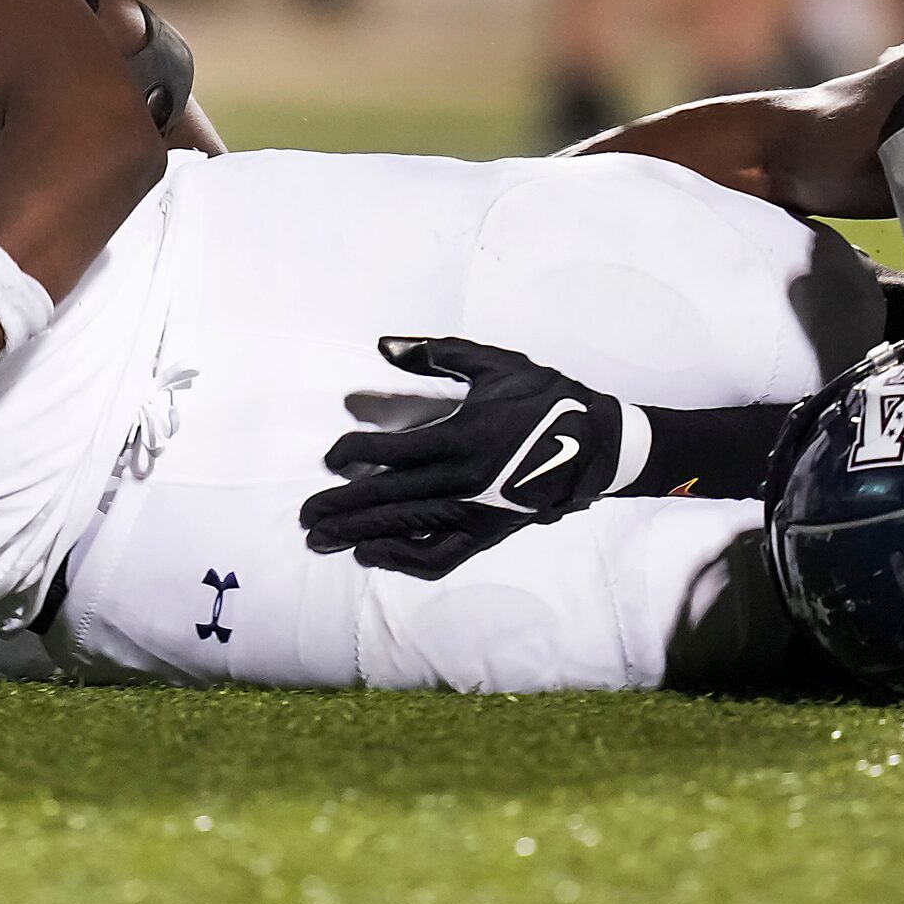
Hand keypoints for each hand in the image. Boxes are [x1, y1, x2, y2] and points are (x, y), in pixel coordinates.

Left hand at [299, 336, 630, 579]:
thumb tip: (384, 344)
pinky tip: (373, 555)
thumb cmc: (544, 398)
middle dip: (340, 509)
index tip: (330, 457)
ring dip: (358, 535)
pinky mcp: (486, 534)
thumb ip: (437, 352)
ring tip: (321, 540)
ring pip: (405, 531)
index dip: (353, 454)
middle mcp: (461, 481)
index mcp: (460, 438)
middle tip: (304, 517)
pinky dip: (403, 560)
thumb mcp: (494, 364)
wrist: (599, 444)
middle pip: (386, 499)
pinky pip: (439, 557)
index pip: (390, 452)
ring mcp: (473, 512)